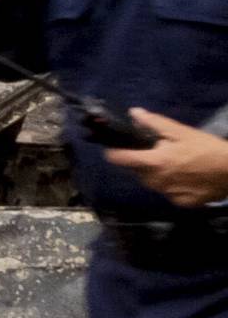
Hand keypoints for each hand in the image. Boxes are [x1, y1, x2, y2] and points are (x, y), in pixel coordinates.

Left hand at [102, 108, 227, 208]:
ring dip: (154, 174)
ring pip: (152, 184)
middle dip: (139, 162)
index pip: (122, 160)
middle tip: (153, 152)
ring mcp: (169, 195)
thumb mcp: (180, 131)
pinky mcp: (181, 203)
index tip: (112, 149)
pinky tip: (183, 176)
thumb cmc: (205, 148)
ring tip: (170, 163)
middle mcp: (158, 182)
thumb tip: (134, 114)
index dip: (114, 153)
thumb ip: (155, 124)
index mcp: (155, 162)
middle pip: (137, 173)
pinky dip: (170, 184)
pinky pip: (167, 193)